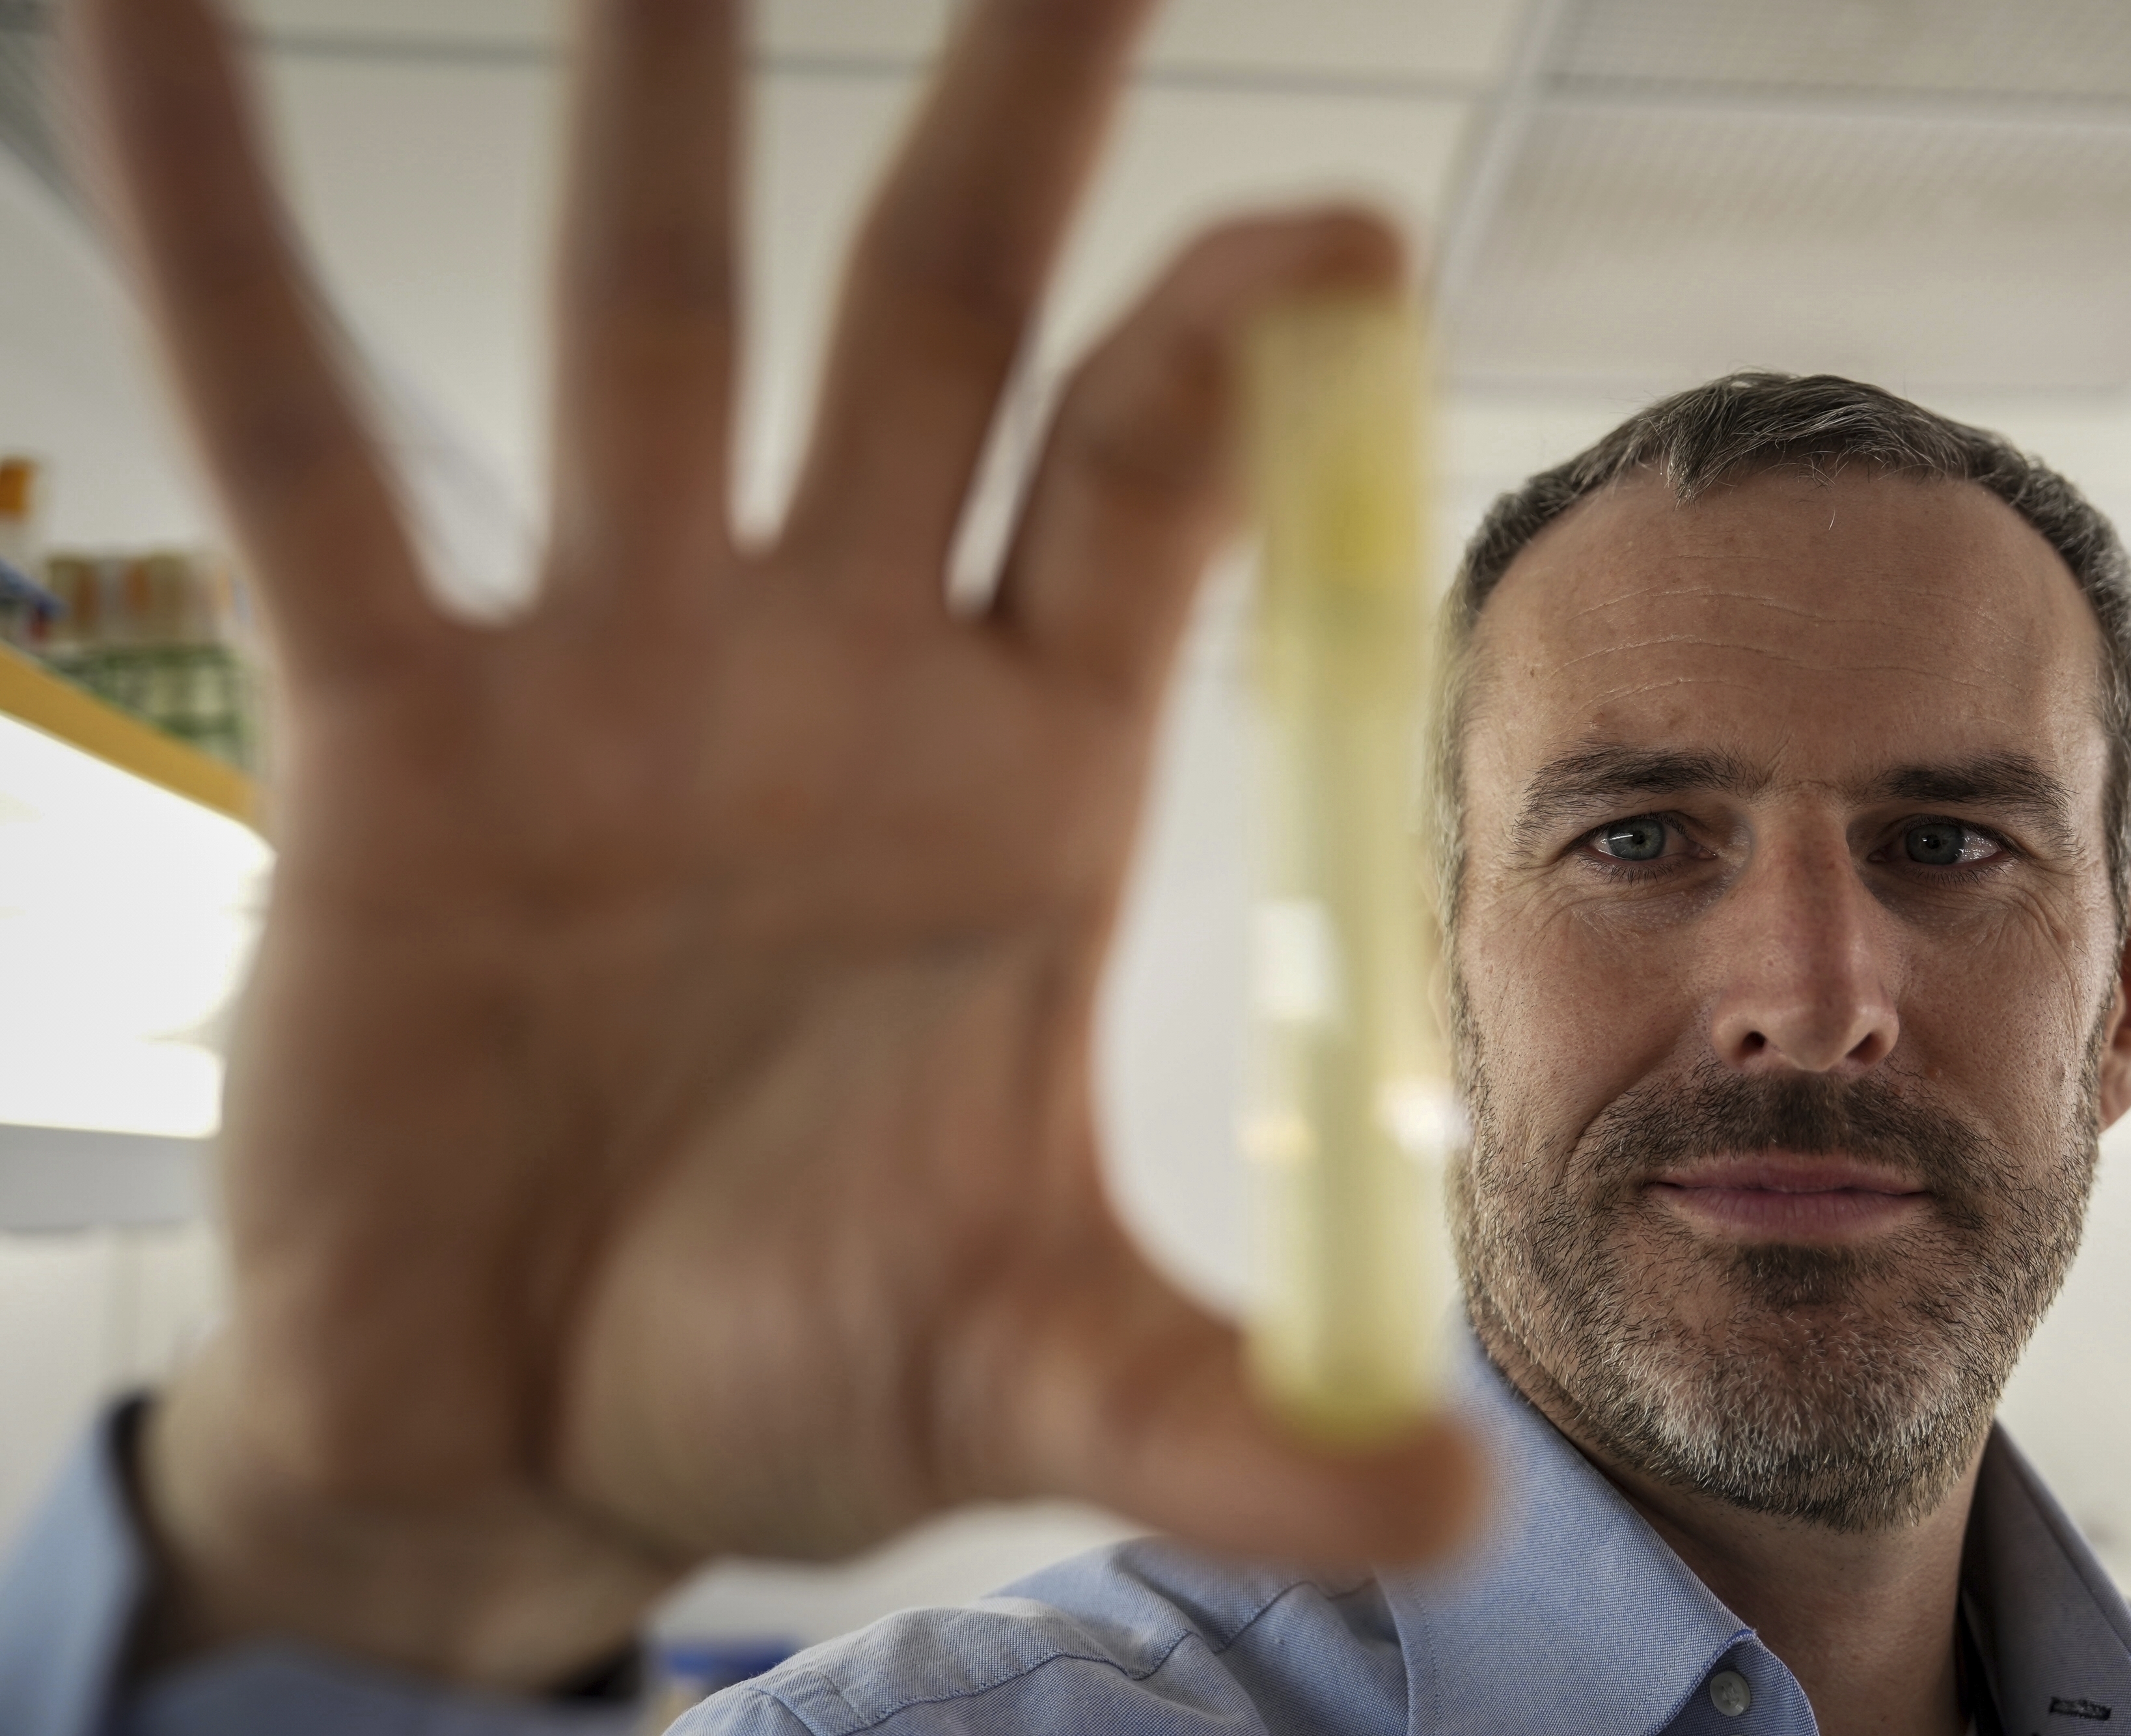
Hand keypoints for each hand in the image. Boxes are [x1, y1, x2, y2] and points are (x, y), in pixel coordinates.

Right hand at [71, 0, 1473, 1690]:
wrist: (539, 1432)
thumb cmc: (796, 1379)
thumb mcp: (1031, 1381)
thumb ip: (1235, 1415)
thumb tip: (1455, 1516)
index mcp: (1029, 778)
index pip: (1150, 492)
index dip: (1236, 352)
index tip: (1342, 222)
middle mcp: (838, 668)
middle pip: (945, 322)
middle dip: (1006, 117)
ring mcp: (616, 671)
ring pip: (649, 324)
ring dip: (650, 109)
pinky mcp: (400, 730)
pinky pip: (306, 455)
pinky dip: (229, 256)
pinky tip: (157, 40)